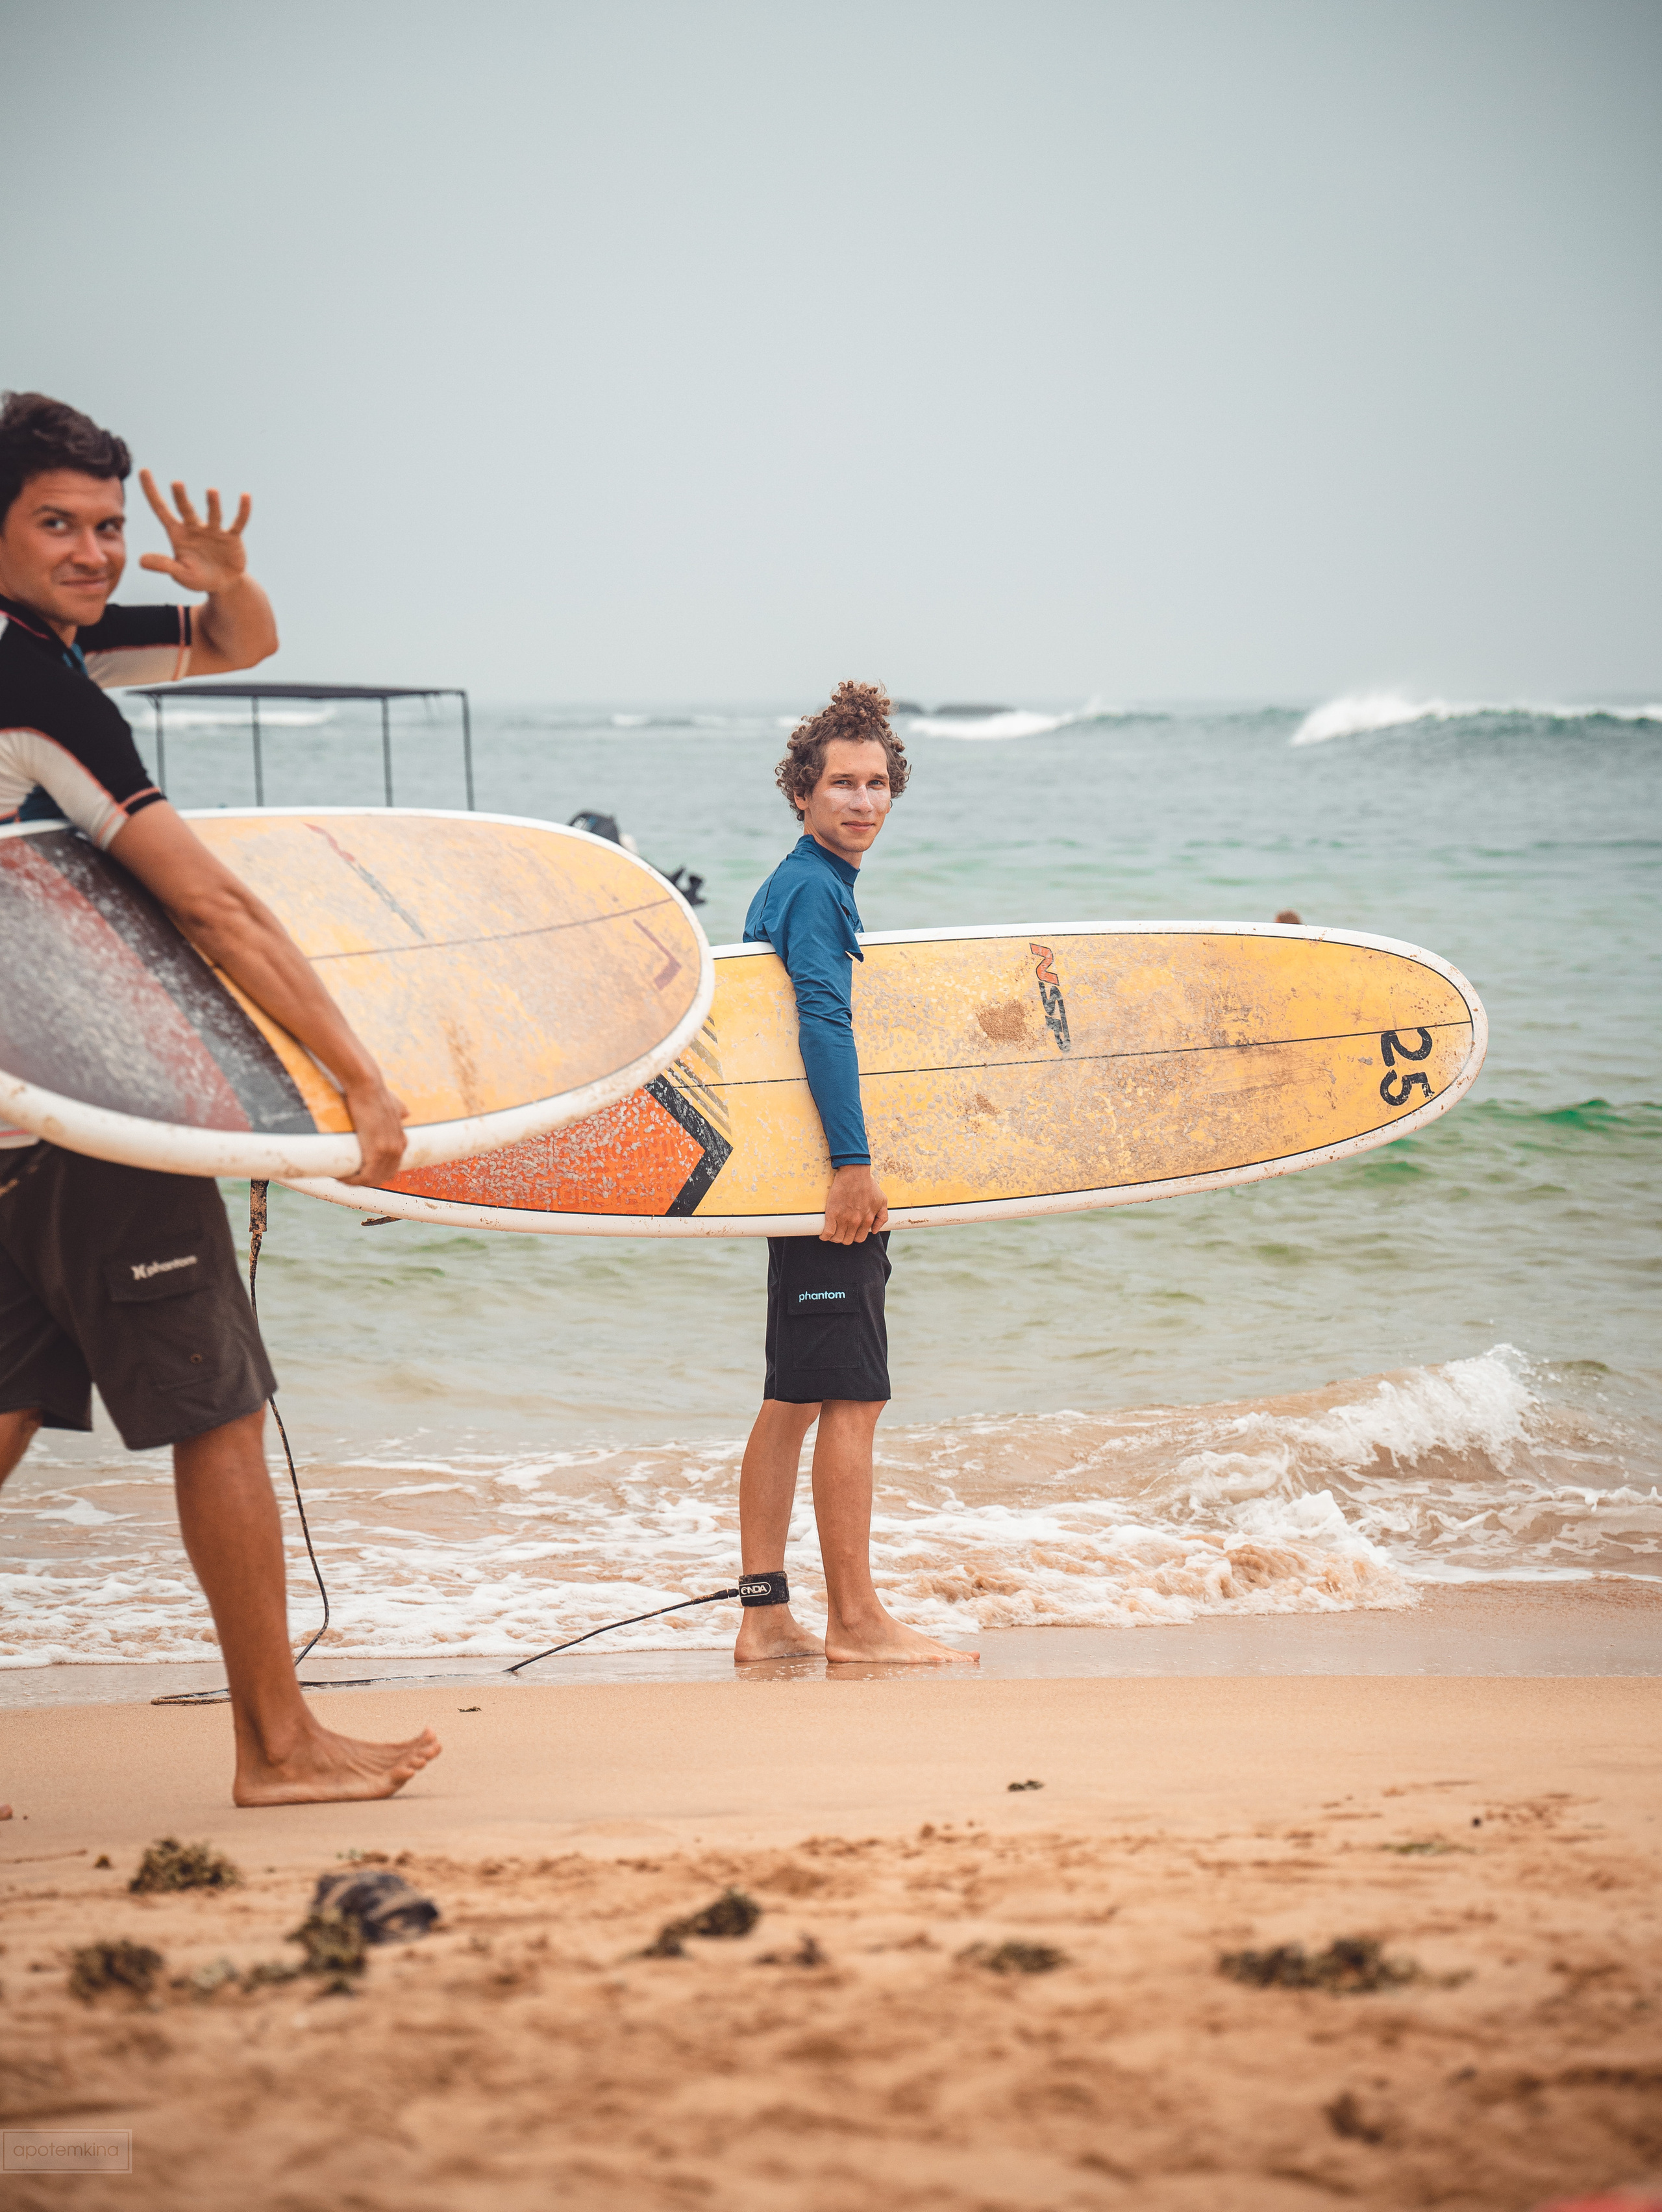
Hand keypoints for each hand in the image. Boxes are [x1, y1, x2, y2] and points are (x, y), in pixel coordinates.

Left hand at [137, 470, 252, 595]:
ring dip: (212, 503)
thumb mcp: (180, 574)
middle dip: (180, 497)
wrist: (223, 584)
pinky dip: (242, 511)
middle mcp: (194, 527)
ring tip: (211, 491)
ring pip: (213, 514)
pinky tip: (245, 497)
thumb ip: (164, 565)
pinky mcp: (232, 537)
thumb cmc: (198, 578)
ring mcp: (214, 530)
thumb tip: (141, 561)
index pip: (161, 509)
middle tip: (176, 484)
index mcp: (178, 534)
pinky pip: (238, 522)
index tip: (143, 470)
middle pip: (185, 509)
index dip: (151, 491)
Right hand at [337, 1072, 409, 1186]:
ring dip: (356, 1182)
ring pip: (373, 1179)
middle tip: (346, 1177)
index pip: (391, 1167)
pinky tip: (340, 1177)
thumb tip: (407, 1112)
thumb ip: (400, 1108)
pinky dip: (352, 1181)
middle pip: (383, 1176)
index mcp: (401, 1140)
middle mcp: (398, 1148)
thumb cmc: (375, 1093)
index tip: (358, 1172)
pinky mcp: (377, 1152)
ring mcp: (389, 1151)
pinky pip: (365, 1177)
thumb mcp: (394, 1104)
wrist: (367, 1087)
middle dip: (365, 1180)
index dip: (375, 1172)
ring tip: (339, 1177)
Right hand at [821, 1164, 888, 1243]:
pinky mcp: (832, 1214)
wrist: (855, 1173)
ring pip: (837, 1238)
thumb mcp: (882, 1200)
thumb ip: (882, 1217)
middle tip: (840, 1231)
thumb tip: (875, 1231)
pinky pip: (827, 1233)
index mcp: (867, 1220)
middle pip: (847, 1240)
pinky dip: (824, 1236)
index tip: (849, 1232)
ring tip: (831, 1232)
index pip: (860, 1238)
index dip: (854, 1236)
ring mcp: (844, 1218)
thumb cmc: (868, 1184)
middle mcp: (856, 1222)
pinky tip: (824, 1234)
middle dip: (844, 1238)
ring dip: (833, 1238)